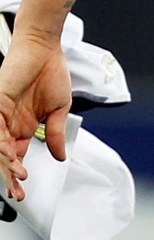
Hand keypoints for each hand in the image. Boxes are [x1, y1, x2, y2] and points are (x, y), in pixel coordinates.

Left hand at [0, 34, 71, 201]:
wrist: (46, 46)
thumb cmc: (52, 70)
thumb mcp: (60, 108)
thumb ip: (57, 133)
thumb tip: (61, 155)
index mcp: (24, 125)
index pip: (15, 156)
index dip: (17, 174)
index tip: (22, 190)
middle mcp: (10, 122)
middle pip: (5, 156)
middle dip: (10, 177)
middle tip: (17, 192)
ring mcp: (2, 113)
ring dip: (7, 164)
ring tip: (16, 178)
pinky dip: (2, 145)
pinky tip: (10, 157)